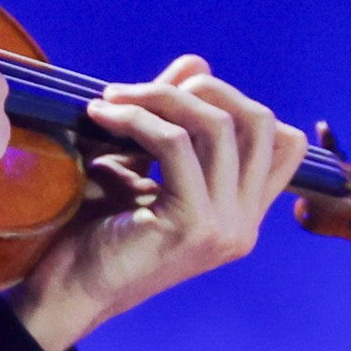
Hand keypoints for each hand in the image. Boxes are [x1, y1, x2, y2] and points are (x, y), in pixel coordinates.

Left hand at [7, 55, 307, 350]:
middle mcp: (244, 224)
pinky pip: (176, 144)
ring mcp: (225, 228)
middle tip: (138, 91)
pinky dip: (136, 118)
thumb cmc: (98, 228)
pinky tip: (100, 117)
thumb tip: (197, 61)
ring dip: (158, 98)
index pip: (284, 141)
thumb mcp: (143, 164)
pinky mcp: (193, 225)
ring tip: (110, 101)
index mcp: (243, 213)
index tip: (172, 96)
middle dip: (202, 89)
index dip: (234, 101)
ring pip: (218, 126)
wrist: (67, 289)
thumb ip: (173, 118)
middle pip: (260, 123)